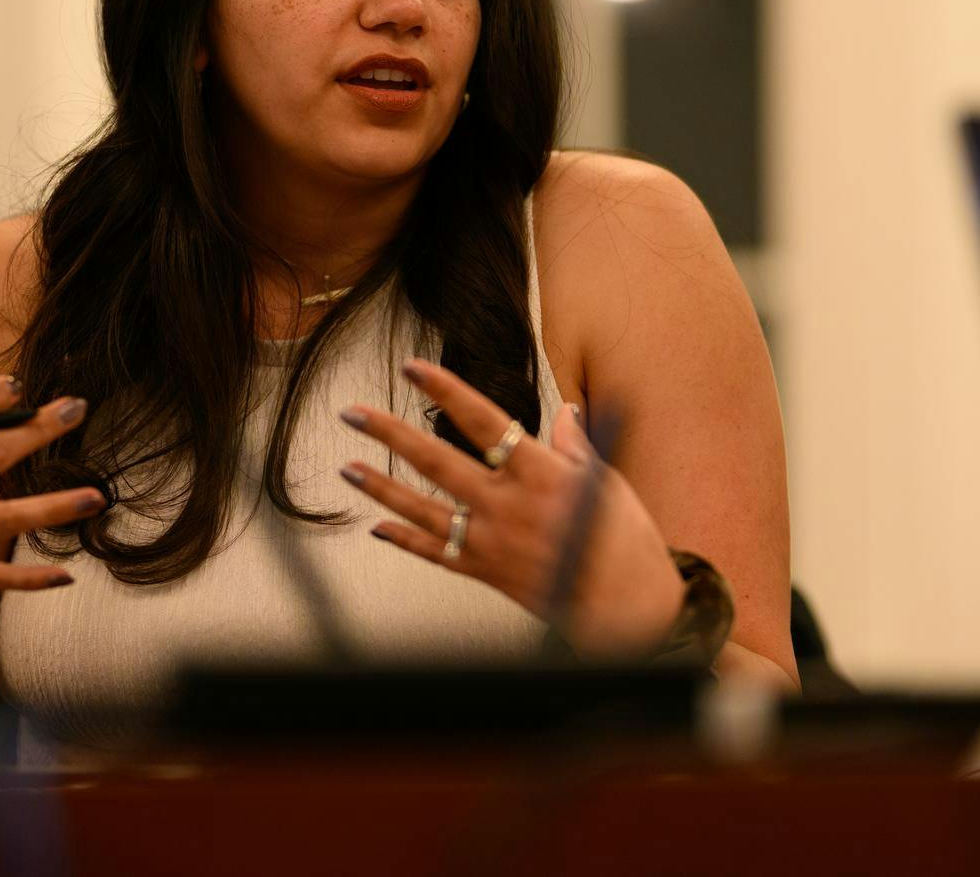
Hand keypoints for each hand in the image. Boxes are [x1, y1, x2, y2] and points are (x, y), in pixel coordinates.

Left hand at [339, 359, 684, 654]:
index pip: (483, 421)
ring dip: (382, 488)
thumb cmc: (626, 541)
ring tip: (348, 467)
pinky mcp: (488, 573)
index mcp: (541, 472)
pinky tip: (377, 527)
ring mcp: (493, 542)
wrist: (632, 612)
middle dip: (390, 435)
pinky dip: (405, 540)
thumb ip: (574, 449)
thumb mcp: (605, 482)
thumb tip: (566, 414)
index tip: (413, 368)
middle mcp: (509, 505)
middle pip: (437, 462)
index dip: (446, 392)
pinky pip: (437, 554)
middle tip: (353, 414)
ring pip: (424, 510)